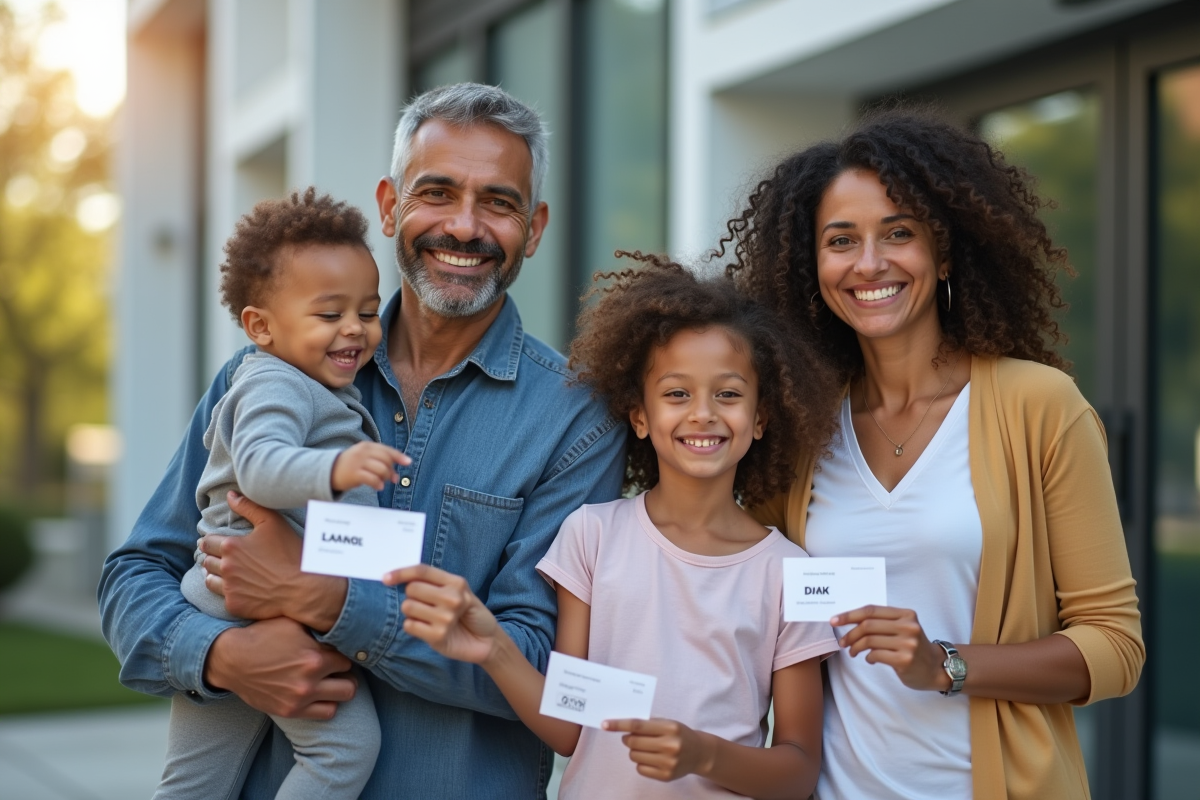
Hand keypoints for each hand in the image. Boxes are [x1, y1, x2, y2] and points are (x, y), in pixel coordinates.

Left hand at [200, 492, 347, 630]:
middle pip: (206, 560)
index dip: (209, 540)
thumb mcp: (273, 523)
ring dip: (212, 574)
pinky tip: (236, 587)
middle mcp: (226, 567)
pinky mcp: (234, 604)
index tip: (213, 541)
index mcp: (231, 546)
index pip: (207, 541)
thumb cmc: (290, 553)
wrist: (303, 588)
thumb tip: (230, 496)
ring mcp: (229, 588)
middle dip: (211, 556)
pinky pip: (221, 596)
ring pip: (209, 579)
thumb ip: (249, 507)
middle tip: (219, 556)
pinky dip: (226, 591)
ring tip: (223, 571)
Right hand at [204, 616, 355, 718]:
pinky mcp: (290, 711)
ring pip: (341, 700)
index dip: (344, 653)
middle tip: (337, 668)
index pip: (348, 659)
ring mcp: (300, 699)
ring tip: (330, 681)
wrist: (231, 659)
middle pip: (351, 684)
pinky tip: (319, 693)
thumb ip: (317, 628)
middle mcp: (310, 681)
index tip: (338, 651)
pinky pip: (325, 714)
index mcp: (314, 657)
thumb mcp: (292, 623)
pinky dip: (326, 704)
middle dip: (346, 674)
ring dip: (339, 690)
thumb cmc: (262, 636)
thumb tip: (339, 624)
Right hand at [332, 442, 410, 491]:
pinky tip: (378, 487)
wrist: (327, 471)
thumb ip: (379, 462)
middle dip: (392, 470)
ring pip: (381, 469)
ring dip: (386, 477)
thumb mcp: (363, 458)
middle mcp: (363, 452)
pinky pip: (372, 479)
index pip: (387, 450)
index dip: (399, 456)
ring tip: (382, 482)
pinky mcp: (354, 474)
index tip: (408, 462)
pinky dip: (378, 484)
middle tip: (392, 479)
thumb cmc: (350, 466)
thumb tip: (396, 476)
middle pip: (386, 460)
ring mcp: (358, 462)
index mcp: (366, 446)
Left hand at [384, 564, 499, 664]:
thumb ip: (434, 583)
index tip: (385, 578)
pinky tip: (430, 630)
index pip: (422, 571)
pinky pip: (409, 626)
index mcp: (456, 582)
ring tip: (431, 619)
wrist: (485, 642)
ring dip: (413, 614)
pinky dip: (415, 628)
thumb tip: (398, 578)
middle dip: (412, 598)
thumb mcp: (455, 593)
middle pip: (412, 589)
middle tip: (427, 606)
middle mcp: (453, 596)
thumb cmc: (465, 616)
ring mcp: (447, 617)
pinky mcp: (440, 635)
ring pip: (408, 607)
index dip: (401, 572)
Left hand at [602, 718, 716, 781]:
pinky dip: (641, 762)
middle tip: (630, 737)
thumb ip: (647, 724)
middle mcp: (670, 746)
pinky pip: (640, 769)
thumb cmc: (679, 734)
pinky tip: (651, 758)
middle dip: (627, 739)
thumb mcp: (667, 723)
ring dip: (634, 751)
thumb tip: (622, 726)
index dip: (619, 724)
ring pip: (634, 756)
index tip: (605, 724)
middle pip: (633, 742)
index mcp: (670, 728)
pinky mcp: (666, 776)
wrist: (699, 753)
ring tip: (646, 748)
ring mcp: (668, 763)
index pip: (637, 725)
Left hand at [831, 605, 948, 691]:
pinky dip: (868, 657)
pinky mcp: (904, 660)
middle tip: (842, 642)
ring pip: (869, 641)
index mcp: (906, 614)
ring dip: (855, 647)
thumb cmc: (913, 646)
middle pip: (868, 625)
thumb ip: (882, 622)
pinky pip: (875, 655)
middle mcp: (908, 627)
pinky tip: (870, 659)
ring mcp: (908, 644)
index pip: (871, 610)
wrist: (936, 668)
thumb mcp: (903, 628)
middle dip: (850, 633)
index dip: (850, 614)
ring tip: (852, 652)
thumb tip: (850, 620)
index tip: (834, 620)